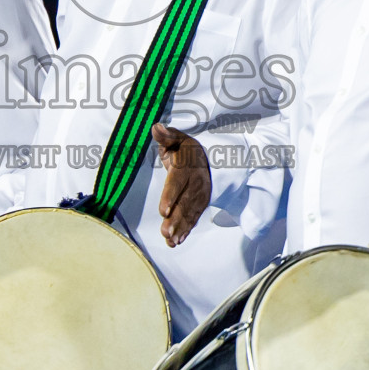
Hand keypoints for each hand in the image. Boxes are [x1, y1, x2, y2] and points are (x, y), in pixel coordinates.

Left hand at [153, 123, 210, 247]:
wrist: (212, 159)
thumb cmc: (187, 149)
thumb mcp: (179, 139)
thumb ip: (167, 136)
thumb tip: (156, 127)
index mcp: (187, 167)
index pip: (178, 182)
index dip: (171, 196)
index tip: (163, 210)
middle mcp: (195, 183)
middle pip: (184, 203)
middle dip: (175, 219)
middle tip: (166, 232)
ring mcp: (198, 196)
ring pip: (189, 214)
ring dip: (180, 228)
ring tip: (170, 241)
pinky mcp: (199, 205)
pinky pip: (193, 219)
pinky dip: (185, 231)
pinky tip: (176, 242)